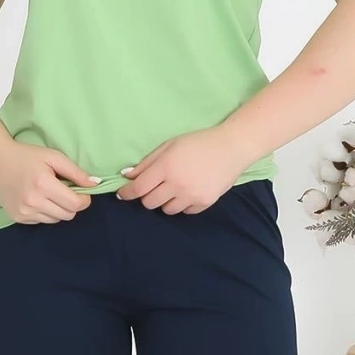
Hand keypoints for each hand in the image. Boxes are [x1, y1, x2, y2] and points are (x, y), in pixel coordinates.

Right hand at [0, 141, 99, 224]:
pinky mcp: (18, 217)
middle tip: (66, 191)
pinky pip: (42, 221)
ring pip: (56, 220)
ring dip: (59, 209)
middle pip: (68, 215)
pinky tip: (38, 198)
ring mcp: (24, 212)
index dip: (84, 199)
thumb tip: (95, 184)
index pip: (75, 204)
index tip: (83, 192)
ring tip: (50, 193)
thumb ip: (76, 172)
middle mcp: (33, 201)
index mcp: (43, 184)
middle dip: (73, 205)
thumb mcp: (53, 157)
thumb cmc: (26, 155)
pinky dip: (46, 212)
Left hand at [115, 126, 251, 213]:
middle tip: (153, 187)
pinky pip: (185, 212)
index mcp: (166, 167)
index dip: (126, 193)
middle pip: (149, 203)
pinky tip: (187, 191)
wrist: (231, 148)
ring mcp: (191, 196)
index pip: (138, 188)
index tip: (122, 194)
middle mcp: (177, 185)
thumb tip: (127, 176)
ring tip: (173, 188)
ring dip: (164, 201)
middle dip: (146, 196)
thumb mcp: (169, 145)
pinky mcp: (204, 203)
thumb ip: (147, 162)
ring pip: (166, 210)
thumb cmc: (198, 142)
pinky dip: (182, 204)